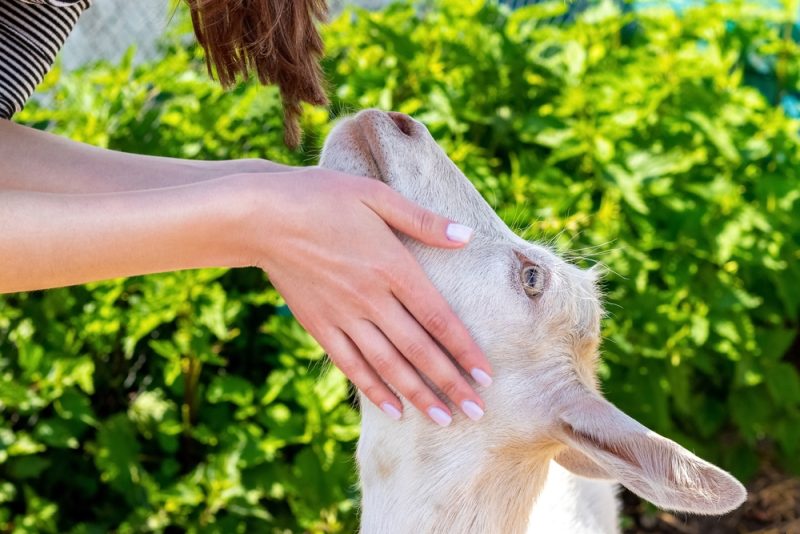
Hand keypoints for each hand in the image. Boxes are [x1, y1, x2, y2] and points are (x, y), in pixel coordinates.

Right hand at [249, 168, 492, 425]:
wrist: (262, 216)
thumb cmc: (322, 197)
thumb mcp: (377, 196)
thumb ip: (423, 220)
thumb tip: (466, 237)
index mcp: (393, 267)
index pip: (438, 318)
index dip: (464, 350)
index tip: (486, 376)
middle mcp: (371, 298)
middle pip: (418, 350)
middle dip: (450, 384)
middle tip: (476, 412)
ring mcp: (343, 316)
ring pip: (387, 365)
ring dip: (417, 395)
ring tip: (442, 419)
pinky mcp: (319, 325)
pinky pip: (350, 364)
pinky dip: (373, 388)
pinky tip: (392, 409)